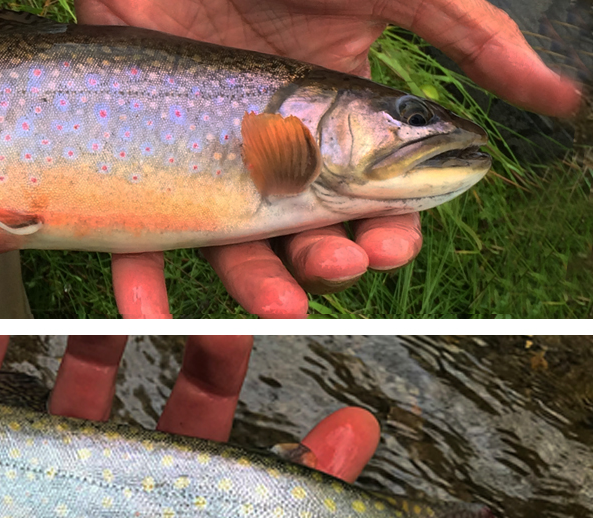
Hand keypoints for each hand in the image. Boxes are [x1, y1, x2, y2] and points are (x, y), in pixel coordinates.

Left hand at [83, 0, 582, 317]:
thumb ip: (469, 39)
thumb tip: (560, 97)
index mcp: (334, 117)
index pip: (369, 196)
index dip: (385, 229)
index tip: (388, 247)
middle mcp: (270, 148)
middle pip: (302, 230)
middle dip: (326, 260)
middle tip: (335, 266)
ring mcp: (201, 156)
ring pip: (229, 241)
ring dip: (252, 284)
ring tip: (272, 306)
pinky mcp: (132, 159)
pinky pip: (131, 229)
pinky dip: (137, 277)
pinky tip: (148, 313)